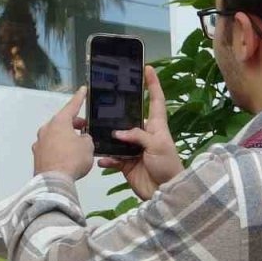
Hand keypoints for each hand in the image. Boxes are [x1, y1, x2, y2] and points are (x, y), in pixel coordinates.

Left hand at [33, 87, 94, 180]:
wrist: (54, 181)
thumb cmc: (72, 160)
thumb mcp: (88, 146)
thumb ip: (86, 139)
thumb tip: (81, 140)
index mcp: (59, 122)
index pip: (71, 106)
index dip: (79, 98)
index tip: (82, 90)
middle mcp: (46, 129)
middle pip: (62, 122)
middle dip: (74, 124)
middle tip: (84, 128)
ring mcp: (40, 143)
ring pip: (55, 135)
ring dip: (66, 137)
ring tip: (77, 145)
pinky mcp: (37, 156)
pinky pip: (51, 147)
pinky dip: (59, 149)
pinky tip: (67, 157)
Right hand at [98, 66, 183, 199]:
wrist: (164, 192)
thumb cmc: (168, 165)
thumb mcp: (158, 145)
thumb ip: (138, 135)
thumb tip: (118, 133)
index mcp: (156, 126)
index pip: (155, 100)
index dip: (153, 84)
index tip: (148, 68)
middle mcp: (143, 135)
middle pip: (129, 117)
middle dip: (117, 110)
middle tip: (103, 101)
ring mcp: (133, 149)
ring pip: (116, 138)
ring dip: (106, 137)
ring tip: (93, 131)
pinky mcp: (125, 163)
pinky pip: (112, 157)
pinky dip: (105, 158)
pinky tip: (100, 158)